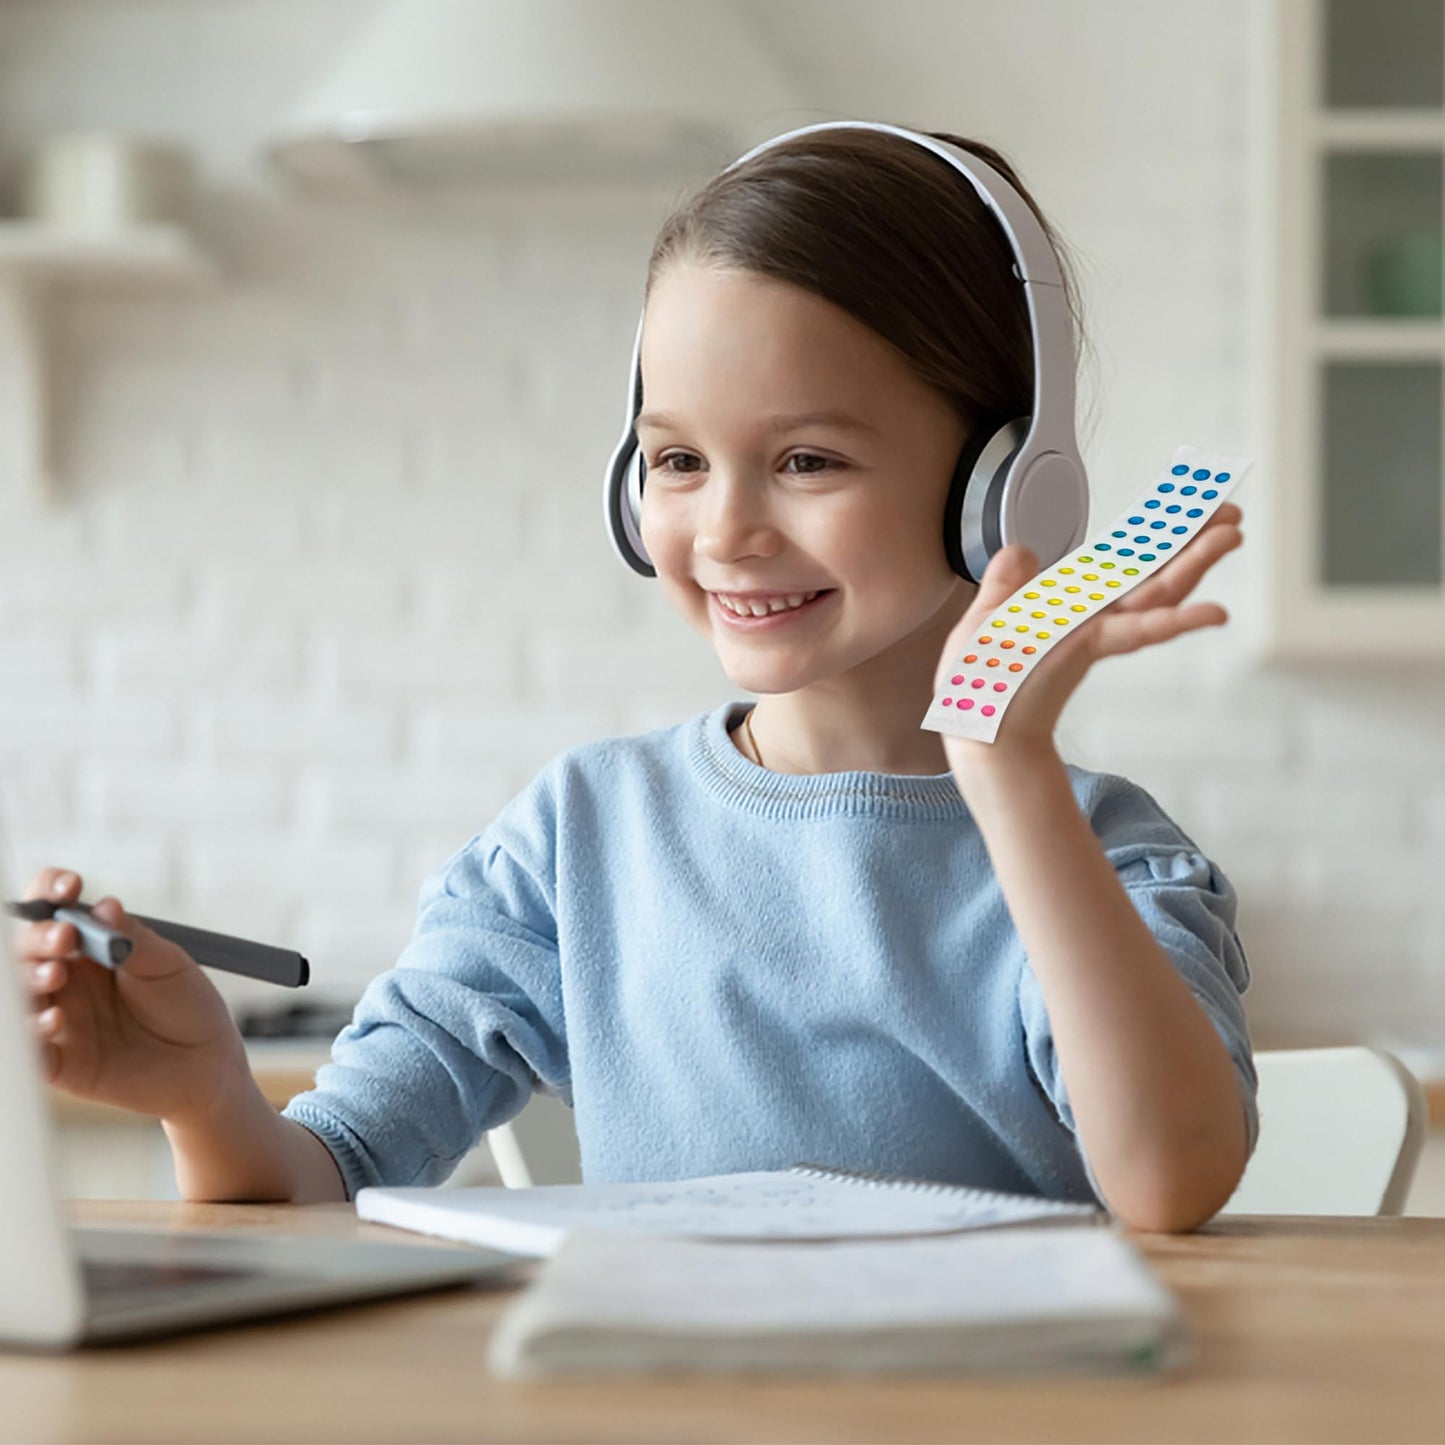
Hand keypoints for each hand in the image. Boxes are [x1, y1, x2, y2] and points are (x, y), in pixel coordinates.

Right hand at [13, 867, 247, 1124]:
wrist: (205, 1064)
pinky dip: (32, 1032)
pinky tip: (53, 1019)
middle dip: (38, 937)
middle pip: (27, 949)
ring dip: (29, 979)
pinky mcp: (60, 1061)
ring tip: (55, 974)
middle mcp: (66, 979)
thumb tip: (105, 907)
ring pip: (19, 996)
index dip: (50, 892)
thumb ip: (134, 939)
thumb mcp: (168, 966)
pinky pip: (30, 1048)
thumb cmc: (187, 1007)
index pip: (54, 911)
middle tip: (63, 938)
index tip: (68, 887)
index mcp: (88, 947)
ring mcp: (59, 1018)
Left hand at [934, 504, 1244, 768]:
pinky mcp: (1089, 647)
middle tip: (1232, 512)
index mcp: (1071, 601)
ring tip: (1232, 534)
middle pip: (1154, 571)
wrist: (974, 720)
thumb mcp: (987, 615)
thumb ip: (1007, 582)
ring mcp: (1096, 630)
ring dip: (1196, 562)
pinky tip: (1214, 614)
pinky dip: (1177, 622)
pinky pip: (1137, 631)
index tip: (1187, 504)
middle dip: (1193, 540)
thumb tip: (1021, 550)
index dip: (1155, 532)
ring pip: (1157, 591)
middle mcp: (1093, 615)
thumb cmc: (980, 676)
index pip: (1122, 561)